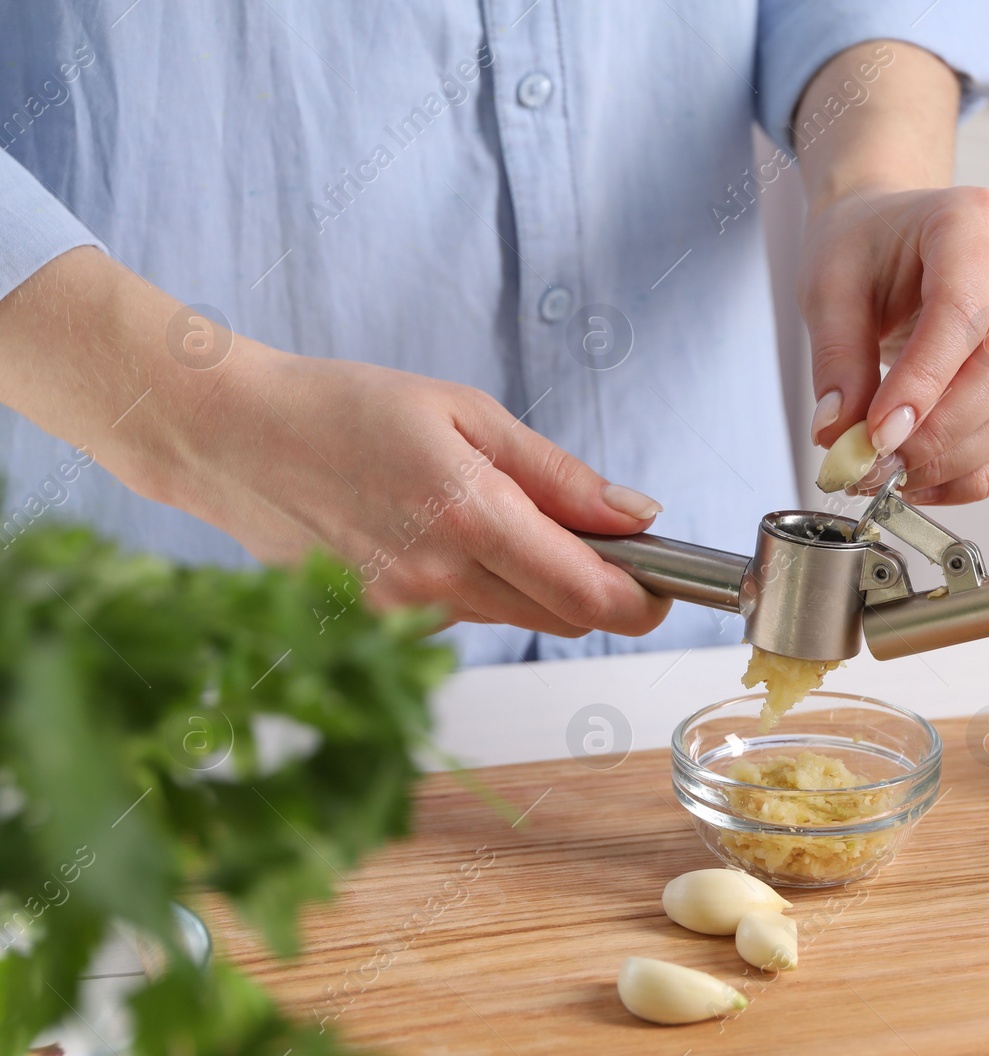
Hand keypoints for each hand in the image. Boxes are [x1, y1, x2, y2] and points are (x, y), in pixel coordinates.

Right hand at [0, 248, 670, 638]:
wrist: (231, 439)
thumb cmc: (344, 408)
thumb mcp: (467, 413)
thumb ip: (558, 473)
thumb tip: (635, 515)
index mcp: (473, 520)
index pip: (592, 597)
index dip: (646, 598)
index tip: (666, 580)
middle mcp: (443, 581)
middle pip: (565, 619)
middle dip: (602, 589)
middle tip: (602, 538)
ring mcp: (409, 612)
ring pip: (518, 618)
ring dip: (543, 585)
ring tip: (511, 517)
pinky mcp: (383, 623)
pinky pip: (469, 616)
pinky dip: (490, 587)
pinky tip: (456, 534)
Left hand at [800, 184, 988, 505]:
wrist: (890, 234)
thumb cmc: (864, 245)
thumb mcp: (828, 286)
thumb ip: (836, 360)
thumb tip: (840, 436)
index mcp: (974, 223)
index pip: (962, 314)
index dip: (922, 384)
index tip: (876, 434)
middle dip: (936, 436)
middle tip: (874, 466)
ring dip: (952, 463)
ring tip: (888, 476)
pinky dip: (975, 474)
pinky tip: (924, 480)